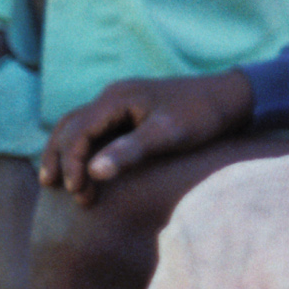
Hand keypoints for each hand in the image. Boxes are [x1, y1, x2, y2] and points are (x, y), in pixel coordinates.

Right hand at [41, 68, 256, 192]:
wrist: (233, 97)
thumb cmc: (203, 116)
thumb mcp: (169, 135)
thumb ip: (131, 151)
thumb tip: (94, 172)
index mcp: (116, 98)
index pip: (77, 132)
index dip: (72, 163)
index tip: (78, 191)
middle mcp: (112, 96)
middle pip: (69, 127)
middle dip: (60, 158)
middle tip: (55, 189)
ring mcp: (120, 102)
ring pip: (78, 126)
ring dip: (66, 152)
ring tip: (58, 182)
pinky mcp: (131, 111)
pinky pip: (95, 129)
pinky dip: (84, 147)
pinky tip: (86, 167)